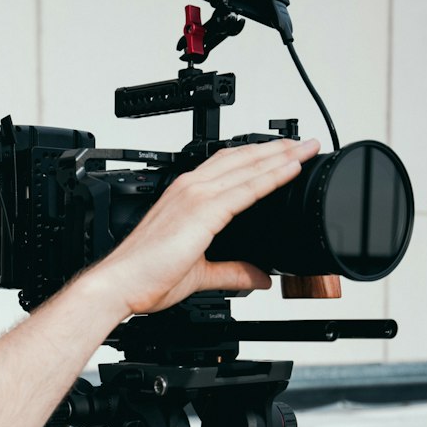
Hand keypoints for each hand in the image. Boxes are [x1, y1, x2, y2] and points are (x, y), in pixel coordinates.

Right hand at [90, 137, 320, 318]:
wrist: (120, 284)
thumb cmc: (145, 277)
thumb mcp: (199, 274)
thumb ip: (232, 272)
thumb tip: (259, 278)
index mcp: (185, 198)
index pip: (228, 168)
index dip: (257, 158)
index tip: (282, 155)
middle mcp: (190, 189)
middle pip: (242, 158)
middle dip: (276, 149)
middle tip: (305, 143)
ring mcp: (196, 196)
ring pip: (248, 166)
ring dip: (280, 155)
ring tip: (306, 148)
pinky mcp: (203, 211)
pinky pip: (246, 189)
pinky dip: (272, 176)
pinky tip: (291, 169)